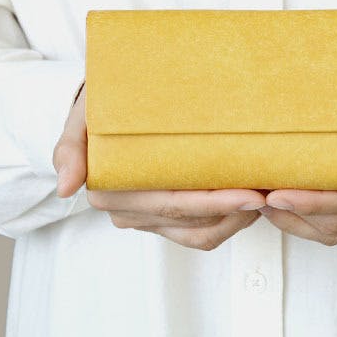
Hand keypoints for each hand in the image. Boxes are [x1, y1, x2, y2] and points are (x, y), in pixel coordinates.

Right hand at [51, 78, 267, 250]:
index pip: (171, 205)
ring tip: (266, 196)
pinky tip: (251, 202)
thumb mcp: (81, 116)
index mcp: (108, 190)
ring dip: (236, 221)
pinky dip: (229, 222)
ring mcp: (148, 218)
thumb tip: (66, 187)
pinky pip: (202, 233)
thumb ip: (69, 148)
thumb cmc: (99, 104)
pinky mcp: (165, 219)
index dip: (214, 203)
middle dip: (233, 211)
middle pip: (191, 222)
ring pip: (200, 234)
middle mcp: (127, 211)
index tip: (248, 193)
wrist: (106, 102)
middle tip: (269, 192)